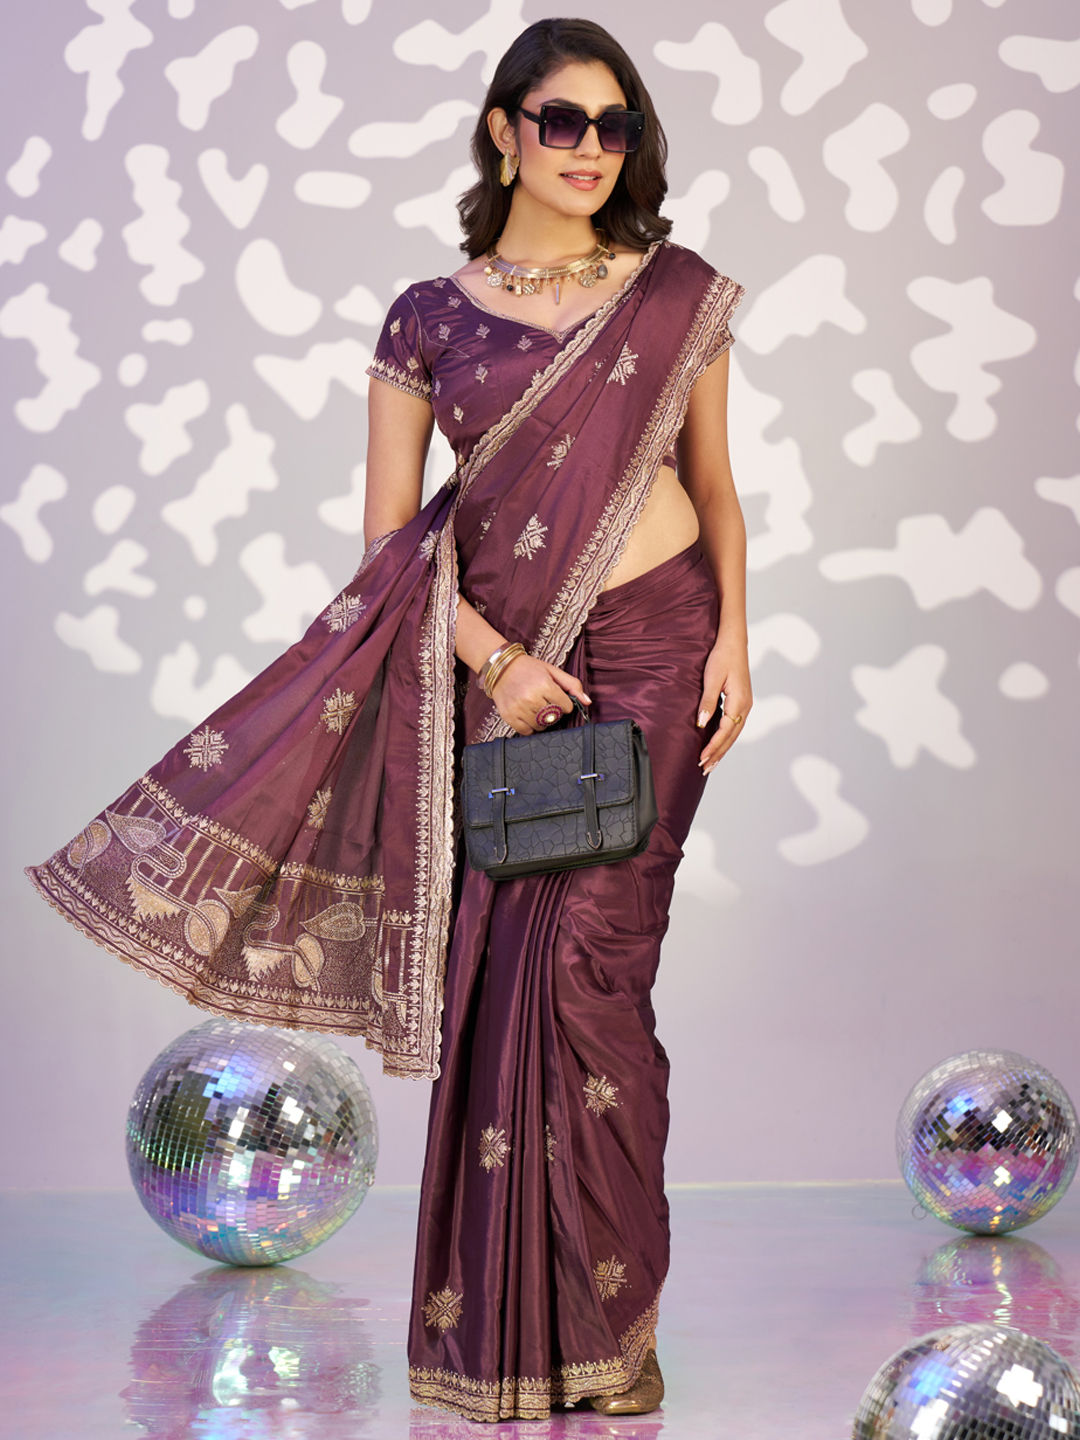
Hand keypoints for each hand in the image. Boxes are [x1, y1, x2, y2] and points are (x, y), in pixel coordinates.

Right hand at [491, 654, 590, 733]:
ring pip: (541, 726)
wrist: (501, 668)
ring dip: (542, 720)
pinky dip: (530, 726)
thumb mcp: (553, 671)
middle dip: (553, 711)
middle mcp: (531, 698)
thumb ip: (572, 685)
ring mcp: (518, 708)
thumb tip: (587, 702)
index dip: (564, 703)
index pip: (566, 707)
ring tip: (536, 707)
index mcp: (544, 685)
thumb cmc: (530, 669)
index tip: (556, 697)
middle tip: (545, 701)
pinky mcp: (509, 716)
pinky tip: (528, 715)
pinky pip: (526, 731)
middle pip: (554, 717)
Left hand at [696, 637, 751, 774]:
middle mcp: (745, 706)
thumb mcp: (712, 679)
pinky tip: (718, 744)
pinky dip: (725, 738)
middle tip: (704, 769)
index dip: (713, 746)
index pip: (725, 731)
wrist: (734, 642)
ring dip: (722, 749)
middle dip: (718, 754)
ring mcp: (745, 705)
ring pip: (734, 733)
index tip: (701, 758)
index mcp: (739, 702)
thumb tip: (702, 724)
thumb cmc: (722, 657)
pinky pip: (734, 726)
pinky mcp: (741, 702)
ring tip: (710, 763)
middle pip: (731, 737)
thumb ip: (708, 702)